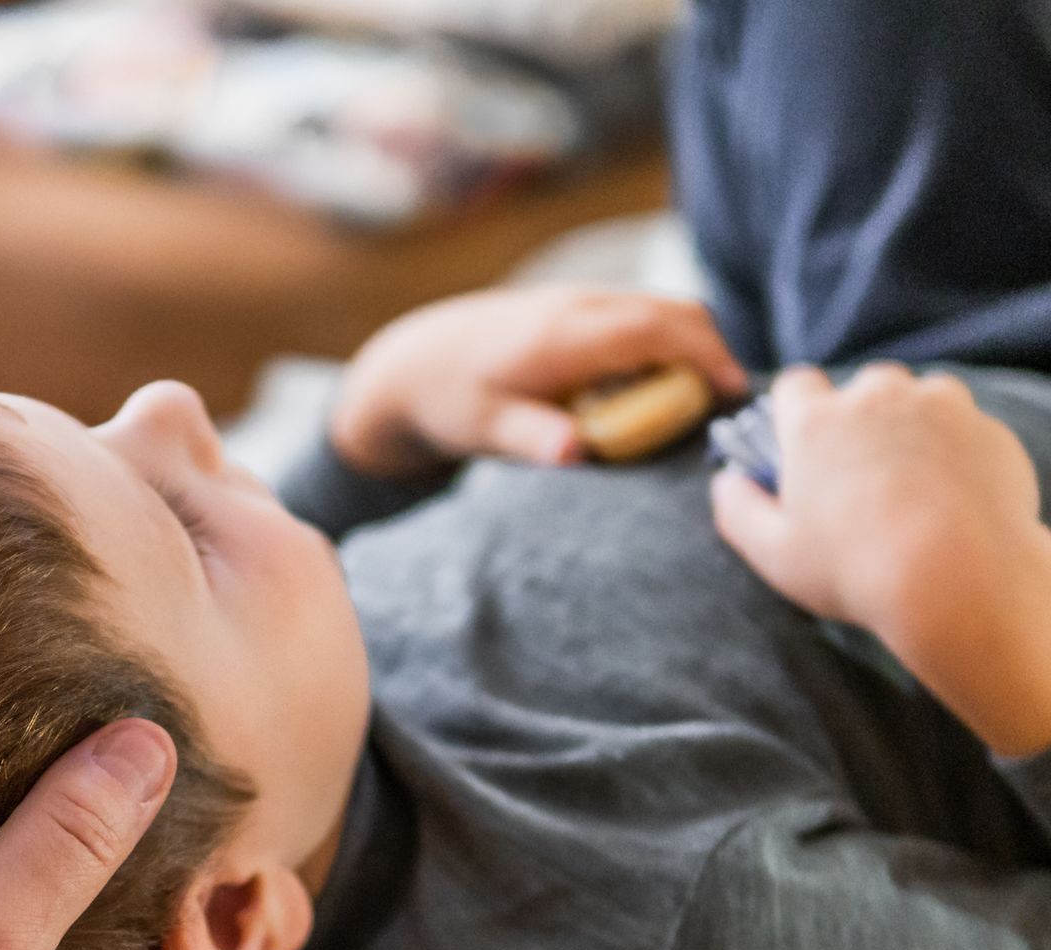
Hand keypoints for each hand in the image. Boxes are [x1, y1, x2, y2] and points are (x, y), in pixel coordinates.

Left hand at [330, 285, 747, 475]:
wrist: (411, 363)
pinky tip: (657, 385)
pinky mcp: (573, 306)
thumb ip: (533, 438)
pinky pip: (635, 315)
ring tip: (698, 398)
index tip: (734, 392)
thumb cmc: (448, 401)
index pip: (656, 329)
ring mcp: (575, 299)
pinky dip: (662, 341)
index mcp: (564, 335)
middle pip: (671, 311)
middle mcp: (576, 306)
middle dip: (711, 349)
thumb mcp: (485, 428)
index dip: (706, 354)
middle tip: (728, 402)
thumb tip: (573, 453)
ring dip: (688, 344)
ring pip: (656, 308)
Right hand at [713, 364, 1050, 755]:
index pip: (796, 385)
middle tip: (862, 474)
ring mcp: (940, 407)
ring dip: (912, 426)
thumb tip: (726, 482)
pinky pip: (966, 426)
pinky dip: (957, 450)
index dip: (797, 411)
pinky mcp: (988, 429)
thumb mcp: (773, 553)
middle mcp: (877, 397)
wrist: (961, 582)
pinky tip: (951, 497)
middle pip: (863, 387)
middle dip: (861, 418)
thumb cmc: (857, 570)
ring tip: (911, 484)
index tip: (805, 443)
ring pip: (920, 399)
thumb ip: (737, 509)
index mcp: (816, 422)